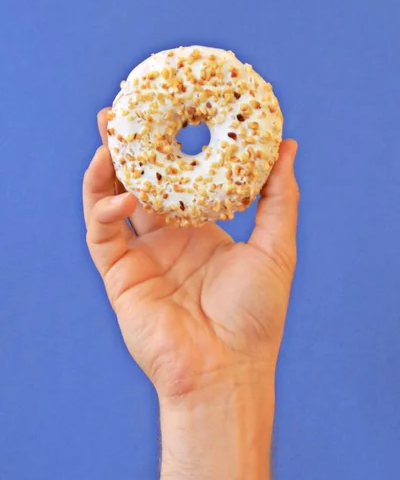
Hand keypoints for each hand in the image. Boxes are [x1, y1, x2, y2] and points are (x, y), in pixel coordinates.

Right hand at [83, 108, 298, 399]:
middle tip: (118, 112)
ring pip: (111, 201)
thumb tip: (288, 147)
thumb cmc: (256, 315)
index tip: (168, 110)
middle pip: (139, 183)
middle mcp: (167, 241)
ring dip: (105, 169)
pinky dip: (105, 210)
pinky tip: (124, 195)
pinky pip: (102, 234)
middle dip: (127, 148)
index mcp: (200, 232)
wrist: (228, 369)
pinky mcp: (119, 275)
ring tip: (109, 138)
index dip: (169, 147)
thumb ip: (279, 196)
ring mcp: (141, 256)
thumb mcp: (275, 246)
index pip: (177, 179)